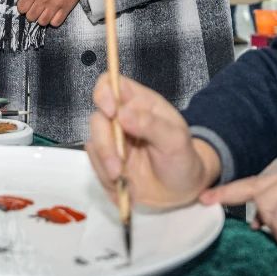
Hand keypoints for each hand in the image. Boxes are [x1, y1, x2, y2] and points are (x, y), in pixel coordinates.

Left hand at [17, 0, 84, 27]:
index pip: (21, 8)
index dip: (24, 7)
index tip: (29, 5)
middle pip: (30, 17)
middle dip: (32, 13)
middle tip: (38, 8)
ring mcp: (53, 5)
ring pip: (42, 22)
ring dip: (42, 18)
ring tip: (46, 12)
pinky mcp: (65, 9)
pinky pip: (55, 23)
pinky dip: (54, 20)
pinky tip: (55, 14)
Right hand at [85, 74, 221, 208]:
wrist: (182, 192)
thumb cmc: (183, 159)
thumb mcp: (176, 140)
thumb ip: (151, 124)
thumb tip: (121, 113)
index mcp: (140, 104)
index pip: (111, 84)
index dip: (104, 92)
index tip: (110, 112)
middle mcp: (121, 119)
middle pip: (97, 119)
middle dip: (105, 145)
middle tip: (118, 168)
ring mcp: (112, 141)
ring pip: (93, 144)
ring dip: (105, 165)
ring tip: (125, 180)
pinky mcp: (106, 162)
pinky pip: (95, 166)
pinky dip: (106, 179)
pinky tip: (124, 186)